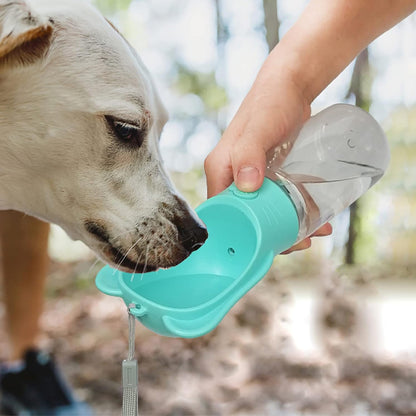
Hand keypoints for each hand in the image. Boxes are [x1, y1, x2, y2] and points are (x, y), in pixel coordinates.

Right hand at [204, 66, 331, 251]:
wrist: (289, 87)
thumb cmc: (269, 104)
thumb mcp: (259, 128)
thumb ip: (249, 153)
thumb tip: (246, 186)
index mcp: (220, 173)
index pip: (222, 215)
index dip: (241, 236)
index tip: (266, 248)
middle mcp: (232, 179)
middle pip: (247, 220)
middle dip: (271, 236)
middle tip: (301, 243)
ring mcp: (252, 179)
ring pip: (265, 214)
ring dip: (288, 228)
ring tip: (316, 233)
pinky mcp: (269, 176)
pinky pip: (279, 202)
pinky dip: (296, 213)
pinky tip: (317, 217)